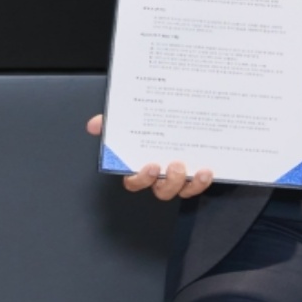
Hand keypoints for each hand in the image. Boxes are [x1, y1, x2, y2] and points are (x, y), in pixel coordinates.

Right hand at [87, 114, 213, 200]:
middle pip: (161, 191)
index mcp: (142, 164)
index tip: (150, 166)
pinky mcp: (197, 173)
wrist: (184, 111)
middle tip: (175, 166)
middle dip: (169, 183)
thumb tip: (94, 125)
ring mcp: (180, 176)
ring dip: (190, 184)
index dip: (141, 179)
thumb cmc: (153, 119)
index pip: (134, 182)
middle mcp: (160, 174)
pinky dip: (203, 181)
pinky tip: (207, 170)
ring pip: (182, 191)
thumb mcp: (130, 117)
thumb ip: (111, 121)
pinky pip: (199, 185)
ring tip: (196, 170)